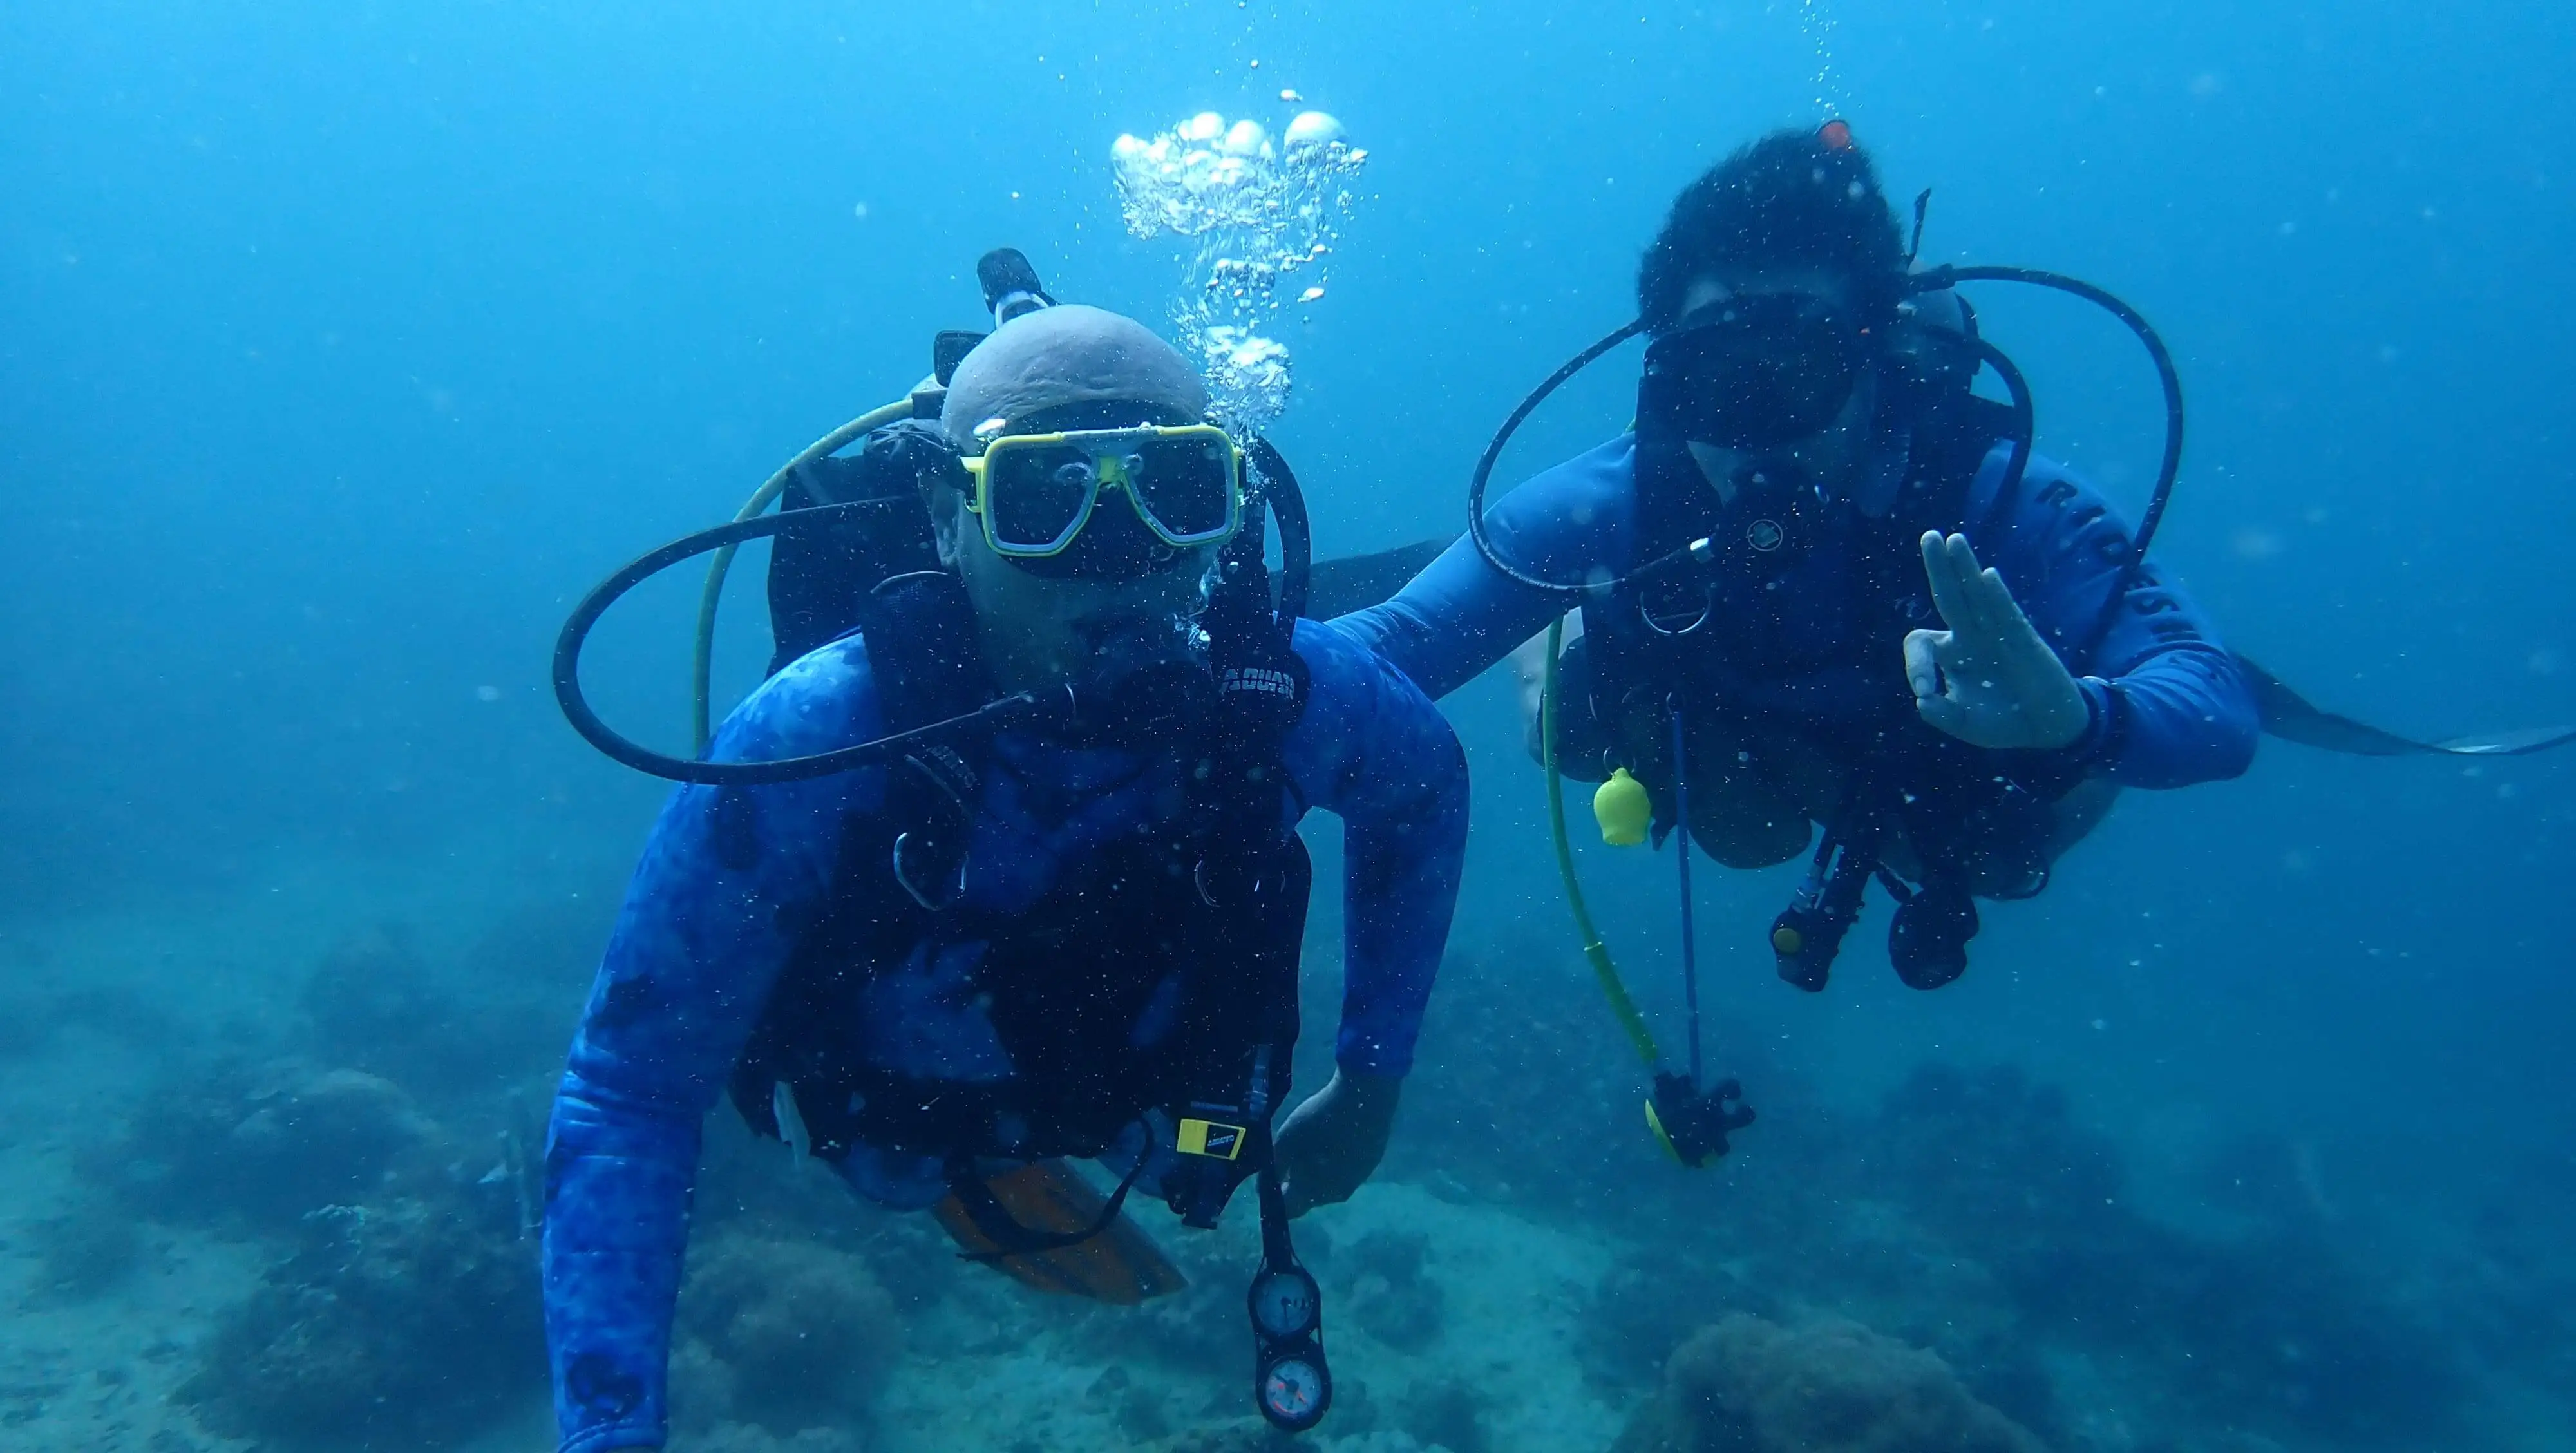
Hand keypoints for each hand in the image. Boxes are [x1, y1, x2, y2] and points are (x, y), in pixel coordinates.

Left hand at [1275, 1069, 1400, 1216]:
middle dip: (1297, 1183)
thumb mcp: (1286, 1140)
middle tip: (1292, 1158)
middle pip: (1309, 1198)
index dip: (1275, 1199)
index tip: (1271, 1179)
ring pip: (1330, 1185)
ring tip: (1315, 1147)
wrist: (1365, 1100)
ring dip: (1319, 1174)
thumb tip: (1266, 1186)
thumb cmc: (1319, 1121)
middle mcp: (1335, 1195)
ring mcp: (1356, 1182)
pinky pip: (1347, 1172)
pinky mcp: (1370, 1167)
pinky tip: (1336, 1140)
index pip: (1288, 1211)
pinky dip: (1338, 1163)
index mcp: (1311, 1192)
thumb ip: (1274, 1167)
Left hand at [1902, 532, 2088, 750]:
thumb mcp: (1967, 725)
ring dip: (1965, 568)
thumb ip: (1944, 715)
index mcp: (1951, 655)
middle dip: (1938, 568)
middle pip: (1949, 596)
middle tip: (1929, 536)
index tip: (1924, 690)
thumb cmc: (2003, 722)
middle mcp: (1970, 637)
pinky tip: (1987, 576)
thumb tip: (1922, 701)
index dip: (1916, 664)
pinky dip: (1997, 596)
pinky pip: (2007, 613)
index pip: (1920, 642)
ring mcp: (1996, 635)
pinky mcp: (2024, 639)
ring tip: (1953, 540)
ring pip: (1977, 595)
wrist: (2047, 728)